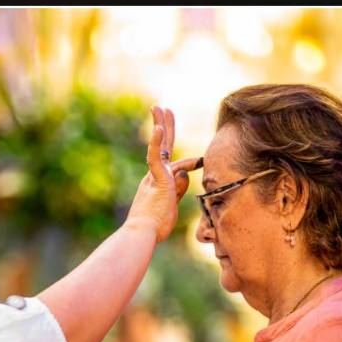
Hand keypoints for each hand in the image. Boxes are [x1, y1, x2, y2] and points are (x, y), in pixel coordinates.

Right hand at [126, 106, 195, 242]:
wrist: (142, 233)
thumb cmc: (154, 227)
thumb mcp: (171, 206)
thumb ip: (178, 190)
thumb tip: (185, 176)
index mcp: (157, 183)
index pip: (174, 167)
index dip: (188, 163)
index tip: (200, 160)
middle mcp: (154, 175)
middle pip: (163, 147)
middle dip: (165, 128)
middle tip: (164, 110)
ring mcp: (155, 175)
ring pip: (160, 146)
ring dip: (161, 126)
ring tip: (160, 108)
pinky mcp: (156, 178)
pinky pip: (155, 156)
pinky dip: (157, 142)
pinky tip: (160, 128)